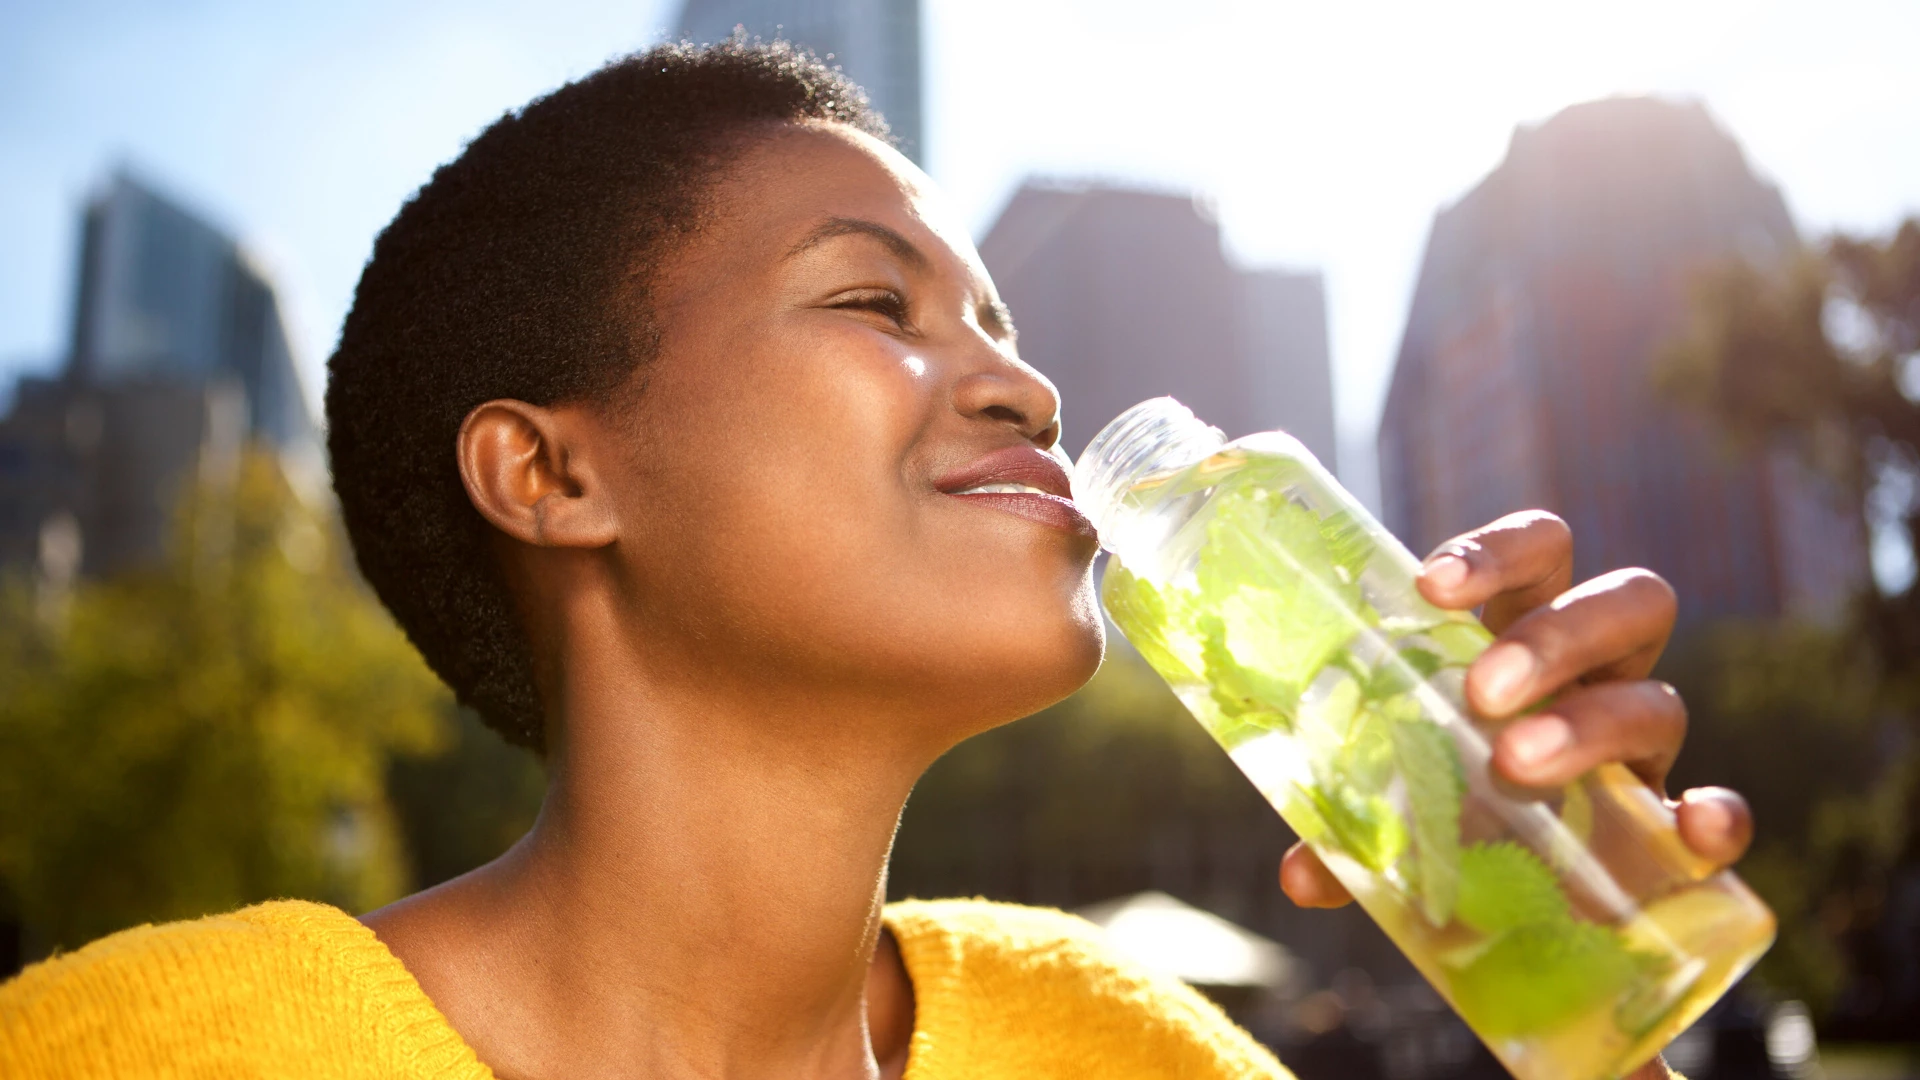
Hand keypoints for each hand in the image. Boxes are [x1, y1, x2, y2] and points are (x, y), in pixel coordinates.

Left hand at [1279, 509, 1752, 902]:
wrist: (1504, 896)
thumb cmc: (1441, 804)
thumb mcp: (1388, 800)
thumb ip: (1346, 827)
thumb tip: (1302, 877)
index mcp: (1525, 634)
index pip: (1541, 552)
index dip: (1498, 552)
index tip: (1431, 584)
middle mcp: (1598, 675)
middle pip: (1624, 603)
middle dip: (1556, 636)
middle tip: (1481, 693)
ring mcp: (1641, 749)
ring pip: (1662, 700)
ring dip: (1593, 723)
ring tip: (1516, 762)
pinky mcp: (1671, 828)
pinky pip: (1721, 814)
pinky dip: (1718, 818)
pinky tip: (1691, 829)